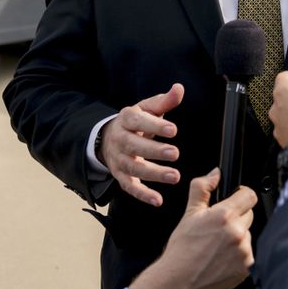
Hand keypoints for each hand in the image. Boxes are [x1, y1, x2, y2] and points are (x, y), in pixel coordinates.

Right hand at [99, 84, 183, 206]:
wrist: (109, 138)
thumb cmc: (135, 122)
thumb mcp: (146, 108)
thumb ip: (164, 101)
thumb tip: (179, 88)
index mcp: (126, 119)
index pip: (137, 120)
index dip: (154, 125)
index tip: (173, 130)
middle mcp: (120, 139)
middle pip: (134, 145)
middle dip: (154, 150)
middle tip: (175, 153)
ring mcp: (119, 159)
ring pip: (133, 168)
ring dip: (154, 174)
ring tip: (174, 176)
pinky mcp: (120, 176)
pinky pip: (130, 187)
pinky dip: (142, 195)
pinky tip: (157, 200)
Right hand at [129, 168, 256, 288]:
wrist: (179, 280)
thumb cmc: (182, 248)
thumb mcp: (189, 213)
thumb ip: (202, 187)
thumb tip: (215, 173)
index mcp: (225, 216)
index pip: (249, 196)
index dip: (241, 195)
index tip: (235, 200)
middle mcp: (238, 233)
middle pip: (249, 215)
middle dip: (236, 218)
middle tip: (218, 228)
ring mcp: (244, 252)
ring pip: (248, 235)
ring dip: (238, 237)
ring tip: (218, 246)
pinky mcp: (247, 268)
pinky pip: (249, 254)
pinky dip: (239, 255)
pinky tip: (222, 258)